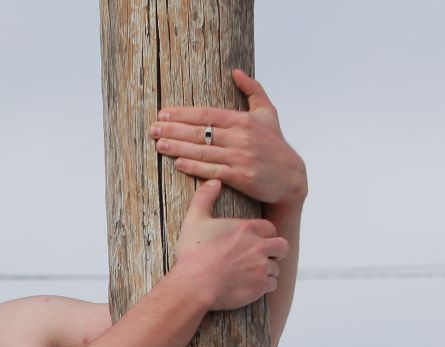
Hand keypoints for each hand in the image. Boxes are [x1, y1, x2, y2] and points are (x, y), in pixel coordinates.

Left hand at [151, 70, 306, 207]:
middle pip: (200, 132)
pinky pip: (212, 171)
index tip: (163, 113)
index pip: (207, 114)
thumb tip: (236, 71)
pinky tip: (178, 163)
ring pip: (202, 151)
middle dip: (174, 129)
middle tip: (153, 128)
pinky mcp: (241, 177)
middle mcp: (240, 137)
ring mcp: (240, 157)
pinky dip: (194, 167)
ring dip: (178, 148)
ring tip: (159, 144)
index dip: (183, 113)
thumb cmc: (276, 144)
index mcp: (243, 120)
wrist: (291, 177)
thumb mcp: (268, 112)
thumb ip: (253, 90)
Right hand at [176, 178, 287, 311]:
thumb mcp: (195, 220)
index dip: (266, 234)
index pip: (270, 228)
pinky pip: (272, 285)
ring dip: (267, 270)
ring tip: (253, 274)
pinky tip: (252, 286)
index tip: (258, 240)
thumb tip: (214, 181)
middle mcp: (258, 246)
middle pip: (282, 246)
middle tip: (264, 256)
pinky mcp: (259, 287)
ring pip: (276, 267)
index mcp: (247, 228)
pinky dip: (265, 286)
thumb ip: (205, 197)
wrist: (193, 285)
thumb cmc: (193, 253)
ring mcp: (261, 267)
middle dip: (276, 251)